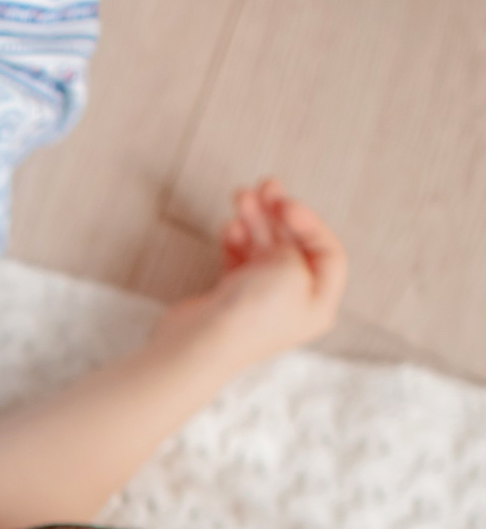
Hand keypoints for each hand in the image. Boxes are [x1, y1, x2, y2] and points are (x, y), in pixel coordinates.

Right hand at [153, 179, 346, 369]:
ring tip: (240, 196)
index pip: (327, 252)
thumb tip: (279, 242)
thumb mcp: (291, 269)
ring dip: (253, 220)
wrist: (200, 344)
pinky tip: (228, 226)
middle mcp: (293, 303)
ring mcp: (260, 302)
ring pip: (264, 251)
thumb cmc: (252, 314)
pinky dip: (235, 242)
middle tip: (265, 185)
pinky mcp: (231, 300)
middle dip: (278, 214)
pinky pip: (240, 262)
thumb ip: (294, 247)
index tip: (285, 203)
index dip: (309, 222)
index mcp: (318, 303)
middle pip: (293, 247)